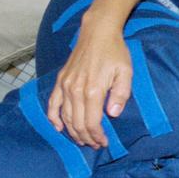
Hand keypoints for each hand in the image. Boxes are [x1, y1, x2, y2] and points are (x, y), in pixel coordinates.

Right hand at [47, 20, 132, 146]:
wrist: (97, 32)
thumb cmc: (115, 52)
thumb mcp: (125, 72)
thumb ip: (121, 94)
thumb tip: (113, 114)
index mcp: (93, 90)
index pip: (92, 123)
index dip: (97, 137)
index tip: (104, 143)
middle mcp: (76, 90)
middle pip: (78, 124)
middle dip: (87, 138)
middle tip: (95, 145)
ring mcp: (66, 85)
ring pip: (66, 117)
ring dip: (73, 132)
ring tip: (83, 140)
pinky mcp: (60, 80)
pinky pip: (53, 103)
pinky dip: (53, 118)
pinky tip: (58, 128)